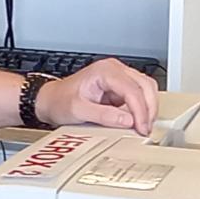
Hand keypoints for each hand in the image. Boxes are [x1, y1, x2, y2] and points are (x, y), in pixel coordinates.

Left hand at [35, 59, 158, 136]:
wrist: (51, 100)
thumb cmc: (59, 101)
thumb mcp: (78, 111)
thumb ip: (104, 115)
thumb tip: (128, 121)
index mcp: (104, 71)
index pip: (131, 89)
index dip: (140, 110)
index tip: (141, 128)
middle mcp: (114, 69)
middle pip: (145, 86)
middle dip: (148, 109)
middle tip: (144, 129)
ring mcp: (118, 76)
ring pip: (146, 88)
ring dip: (148, 108)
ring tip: (142, 127)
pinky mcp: (120, 86)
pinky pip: (140, 94)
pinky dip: (143, 108)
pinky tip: (138, 121)